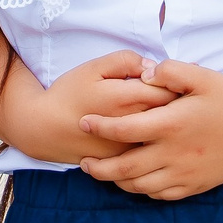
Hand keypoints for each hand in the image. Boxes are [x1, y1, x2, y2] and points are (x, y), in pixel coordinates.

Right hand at [0, 49, 169, 162]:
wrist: (44, 129)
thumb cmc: (68, 94)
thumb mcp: (92, 67)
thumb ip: (125, 61)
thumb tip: (152, 66)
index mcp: (128, 98)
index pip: (170, 89)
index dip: (178, 83)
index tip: (178, 79)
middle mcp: (134, 125)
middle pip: (172, 114)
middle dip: (178, 103)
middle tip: (179, 94)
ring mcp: (130, 147)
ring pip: (163, 135)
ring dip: (169, 124)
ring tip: (170, 114)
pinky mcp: (124, 161)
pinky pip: (149, 150)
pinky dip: (155, 141)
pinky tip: (153, 133)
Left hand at [73, 59, 222, 199]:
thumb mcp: (204, 77)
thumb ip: (170, 71)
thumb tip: (143, 74)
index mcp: (172, 125)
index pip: (124, 129)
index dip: (99, 127)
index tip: (83, 122)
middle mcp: (173, 154)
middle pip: (124, 168)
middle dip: (98, 167)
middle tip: (83, 161)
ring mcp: (184, 174)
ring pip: (139, 186)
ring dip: (116, 181)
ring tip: (103, 172)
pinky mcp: (194, 186)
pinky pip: (160, 195)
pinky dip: (142, 191)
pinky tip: (135, 182)